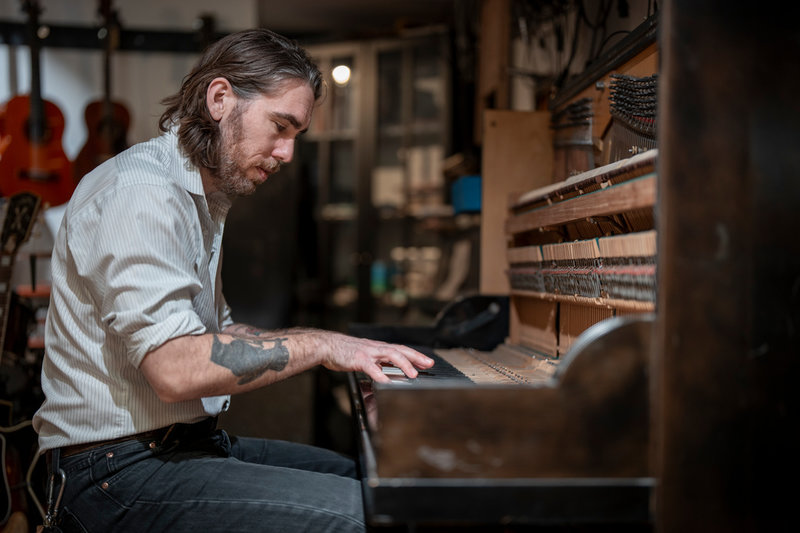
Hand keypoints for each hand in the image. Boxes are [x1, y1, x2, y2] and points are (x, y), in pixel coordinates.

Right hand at [318, 332, 433, 383]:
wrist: (326, 346)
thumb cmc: (344, 351)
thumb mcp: (364, 355)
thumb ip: (376, 362)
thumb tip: (386, 372)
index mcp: (378, 348)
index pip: (401, 350)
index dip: (415, 355)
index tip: (427, 362)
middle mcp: (376, 348)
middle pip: (400, 350)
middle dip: (416, 357)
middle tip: (428, 364)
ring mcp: (368, 353)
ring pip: (390, 355)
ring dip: (404, 364)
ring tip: (413, 374)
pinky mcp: (359, 359)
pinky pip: (372, 368)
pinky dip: (380, 375)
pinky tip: (387, 382)